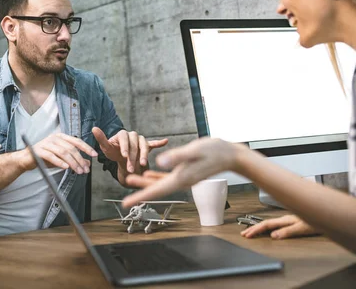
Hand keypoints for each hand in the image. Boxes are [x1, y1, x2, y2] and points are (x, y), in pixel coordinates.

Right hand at [19, 133, 97, 173]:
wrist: (26, 159)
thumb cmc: (44, 157)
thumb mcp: (62, 158)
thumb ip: (74, 159)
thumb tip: (87, 162)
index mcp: (61, 137)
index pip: (77, 141)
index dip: (86, 148)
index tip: (95, 155)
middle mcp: (54, 138)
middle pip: (71, 148)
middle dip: (80, 159)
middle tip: (85, 169)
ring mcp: (46, 143)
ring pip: (63, 152)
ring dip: (72, 163)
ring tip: (78, 171)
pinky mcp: (39, 150)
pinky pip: (52, 156)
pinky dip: (60, 162)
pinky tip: (66, 167)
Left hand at [92, 127, 167, 173]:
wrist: (122, 158)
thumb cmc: (113, 153)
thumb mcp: (106, 148)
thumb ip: (101, 139)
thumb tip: (94, 128)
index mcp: (122, 134)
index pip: (124, 138)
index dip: (124, 146)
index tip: (124, 155)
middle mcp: (133, 135)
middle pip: (134, 144)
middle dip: (132, 156)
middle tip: (130, 167)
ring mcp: (141, 140)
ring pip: (144, 146)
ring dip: (144, 155)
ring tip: (143, 164)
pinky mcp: (147, 145)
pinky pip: (154, 143)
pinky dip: (159, 142)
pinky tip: (165, 141)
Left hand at [122, 137, 242, 206]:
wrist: (230, 155)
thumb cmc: (215, 152)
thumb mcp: (195, 151)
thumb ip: (177, 157)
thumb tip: (159, 162)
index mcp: (181, 178)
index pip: (156, 190)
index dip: (140, 196)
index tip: (126, 204)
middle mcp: (181, 180)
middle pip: (156, 188)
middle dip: (139, 190)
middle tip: (124, 196)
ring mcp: (184, 177)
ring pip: (160, 182)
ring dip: (145, 182)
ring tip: (131, 179)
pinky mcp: (186, 172)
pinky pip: (167, 176)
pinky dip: (157, 176)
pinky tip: (150, 172)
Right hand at [240, 215, 319, 239]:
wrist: (328, 213)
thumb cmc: (318, 220)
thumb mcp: (302, 228)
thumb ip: (287, 231)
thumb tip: (273, 235)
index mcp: (285, 219)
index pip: (266, 224)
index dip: (255, 229)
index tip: (247, 234)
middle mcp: (285, 218)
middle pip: (266, 223)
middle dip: (253, 228)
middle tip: (244, 234)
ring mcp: (288, 218)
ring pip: (270, 223)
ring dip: (259, 227)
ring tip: (251, 231)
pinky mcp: (292, 220)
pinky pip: (275, 223)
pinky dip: (267, 227)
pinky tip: (267, 229)